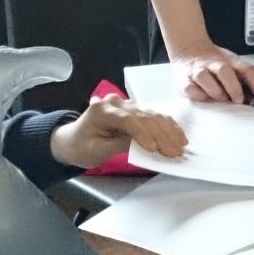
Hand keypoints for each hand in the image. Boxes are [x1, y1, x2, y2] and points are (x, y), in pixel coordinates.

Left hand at [50, 95, 188, 166]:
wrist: (72, 140)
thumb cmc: (80, 147)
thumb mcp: (95, 150)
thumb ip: (118, 145)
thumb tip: (143, 146)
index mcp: (102, 110)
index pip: (127, 120)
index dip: (143, 134)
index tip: (154, 149)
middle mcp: (117, 103)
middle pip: (144, 116)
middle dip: (162, 135)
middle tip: (176, 152)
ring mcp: (127, 105)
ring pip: (152, 115)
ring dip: (169, 130)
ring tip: (181, 145)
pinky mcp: (135, 110)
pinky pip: (154, 116)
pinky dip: (167, 126)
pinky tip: (178, 135)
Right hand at [170, 40, 253, 103]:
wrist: (188, 48)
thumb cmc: (214, 61)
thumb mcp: (235, 64)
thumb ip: (252, 76)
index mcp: (230, 61)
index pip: (247, 70)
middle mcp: (214, 64)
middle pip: (225, 71)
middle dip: (233, 87)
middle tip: (239, 100)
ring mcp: (198, 71)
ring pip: (204, 77)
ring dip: (214, 90)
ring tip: (221, 99)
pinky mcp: (183, 80)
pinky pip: (189, 88)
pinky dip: (197, 95)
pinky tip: (204, 98)